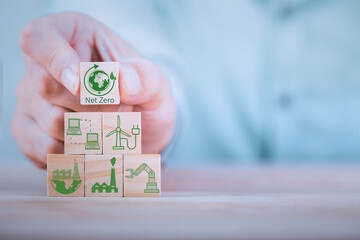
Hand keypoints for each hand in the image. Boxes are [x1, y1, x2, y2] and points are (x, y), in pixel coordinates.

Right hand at [12, 12, 175, 167]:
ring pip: (50, 121)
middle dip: (92, 105)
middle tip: (119, 109)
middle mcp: (41, 67)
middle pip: (46, 86)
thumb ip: (144, 76)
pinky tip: (94, 145)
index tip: (82, 84)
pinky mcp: (31, 132)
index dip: (57, 61)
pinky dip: (77, 153)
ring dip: (91, 131)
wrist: (141, 129)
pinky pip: (45, 149)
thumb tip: (124, 81)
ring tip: (111, 125)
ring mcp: (32, 101)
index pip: (38, 39)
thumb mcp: (154, 82)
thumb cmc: (142, 95)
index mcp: (69, 36)